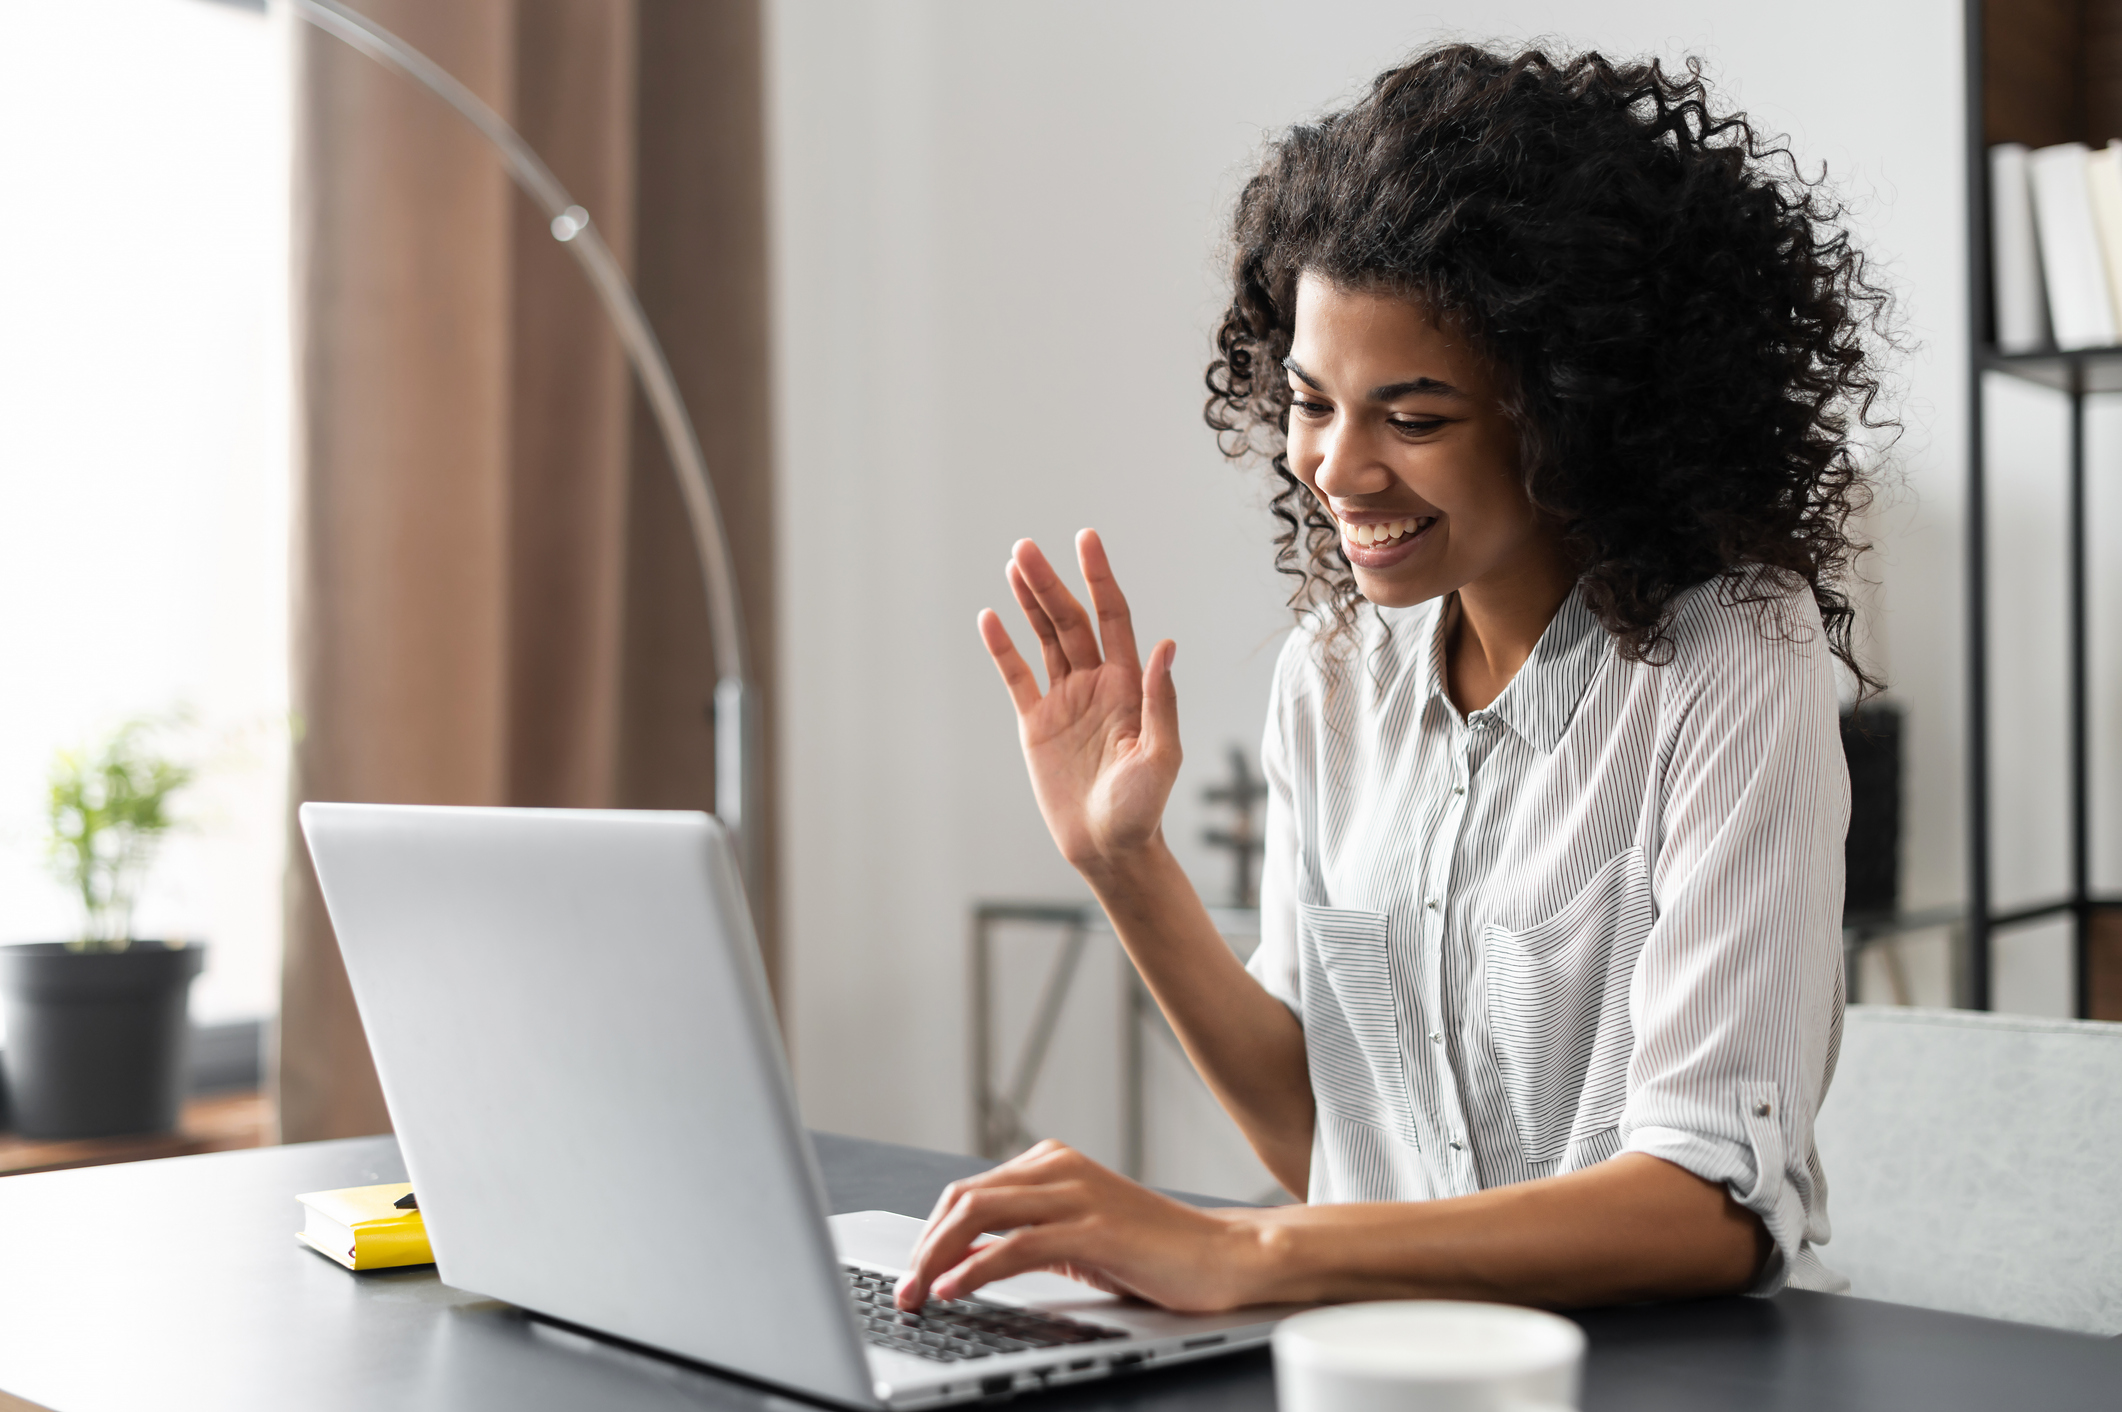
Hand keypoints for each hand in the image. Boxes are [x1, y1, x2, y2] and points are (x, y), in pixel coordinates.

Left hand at [892, 1141, 1267, 1312]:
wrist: (1224, 1256)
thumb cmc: (1154, 1251)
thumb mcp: (1076, 1237)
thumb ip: (1026, 1236)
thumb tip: (963, 1260)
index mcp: (1052, 1163)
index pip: (967, 1193)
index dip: (931, 1235)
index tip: (913, 1274)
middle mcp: (1059, 1168)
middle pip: (963, 1199)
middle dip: (924, 1247)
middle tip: (905, 1289)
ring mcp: (1077, 1195)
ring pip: (980, 1215)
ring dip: (938, 1259)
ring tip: (919, 1295)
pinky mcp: (1094, 1229)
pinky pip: (1017, 1245)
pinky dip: (977, 1269)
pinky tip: (955, 1290)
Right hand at [978, 532, 1179, 878]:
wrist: (1108, 847)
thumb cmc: (1142, 808)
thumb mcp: (1161, 756)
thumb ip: (1161, 701)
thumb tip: (1165, 647)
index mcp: (1128, 684)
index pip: (1113, 617)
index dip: (1099, 578)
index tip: (1086, 540)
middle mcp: (1096, 683)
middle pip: (1070, 620)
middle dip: (1049, 583)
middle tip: (1025, 548)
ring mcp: (1064, 700)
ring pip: (1044, 638)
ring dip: (1029, 602)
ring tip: (1013, 565)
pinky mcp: (1037, 722)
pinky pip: (1017, 676)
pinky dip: (1003, 649)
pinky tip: (990, 619)